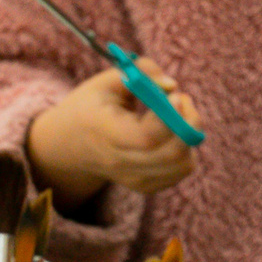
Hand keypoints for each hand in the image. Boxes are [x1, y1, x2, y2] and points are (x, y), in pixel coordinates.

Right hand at [25, 59, 203, 203]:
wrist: (71, 144)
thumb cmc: (92, 106)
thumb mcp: (106, 82)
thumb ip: (140, 74)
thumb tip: (171, 85)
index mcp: (104, 132)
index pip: (146, 137)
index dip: (169, 117)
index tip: (176, 95)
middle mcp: (119, 162)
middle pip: (171, 154)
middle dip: (188, 123)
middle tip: (182, 100)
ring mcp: (134, 179)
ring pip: (183, 165)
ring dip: (190, 136)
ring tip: (178, 115)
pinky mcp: (146, 186)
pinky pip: (181, 171)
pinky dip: (186, 150)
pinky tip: (172, 133)